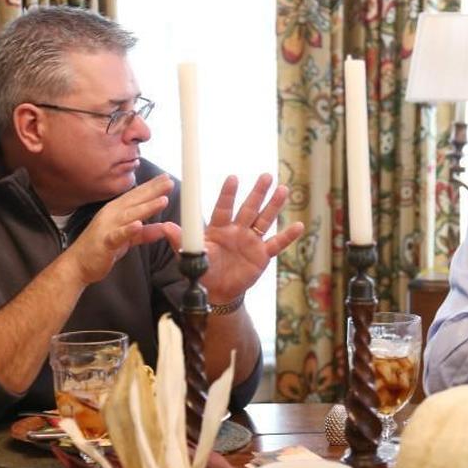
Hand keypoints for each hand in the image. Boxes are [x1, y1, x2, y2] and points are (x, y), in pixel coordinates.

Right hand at [64, 174, 175, 284]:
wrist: (77, 264)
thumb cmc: (102, 249)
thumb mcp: (127, 239)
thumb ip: (145, 233)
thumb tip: (163, 228)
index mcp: (117, 211)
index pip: (137, 196)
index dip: (152, 186)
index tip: (167, 177)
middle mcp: (112, 215)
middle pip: (135, 200)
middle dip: (153, 190)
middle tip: (169, 180)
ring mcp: (108, 228)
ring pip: (129, 215)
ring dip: (146, 207)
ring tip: (163, 199)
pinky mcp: (105, 243)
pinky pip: (118, 236)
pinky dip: (128, 230)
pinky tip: (138, 225)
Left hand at [163, 174, 304, 303]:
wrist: (218, 291)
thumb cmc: (204, 269)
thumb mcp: (190, 256)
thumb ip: (181, 241)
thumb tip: (167, 227)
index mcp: (219, 228)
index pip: (224, 207)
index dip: (228, 194)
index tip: (233, 178)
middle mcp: (237, 230)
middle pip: (249, 208)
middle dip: (257, 192)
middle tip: (266, 176)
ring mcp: (251, 241)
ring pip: (265, 220)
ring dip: (274, 206)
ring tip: (283, 189)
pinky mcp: (262, 255)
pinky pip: (276, 244)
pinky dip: (287, 236)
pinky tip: (299, 225)